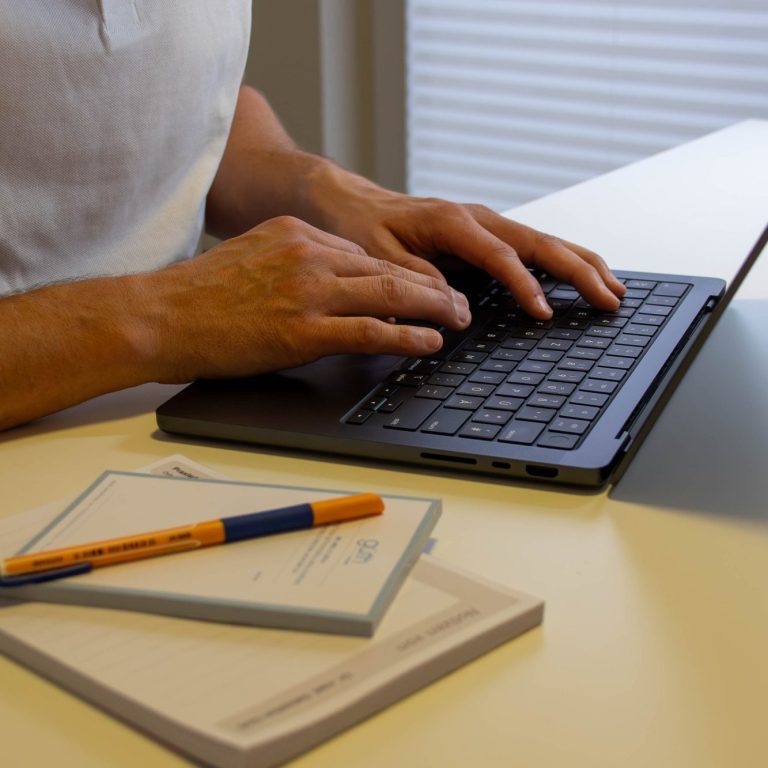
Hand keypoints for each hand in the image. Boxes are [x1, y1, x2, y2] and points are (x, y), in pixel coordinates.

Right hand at [149, 216, 471, 381]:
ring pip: (389, 294)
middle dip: (433, 287)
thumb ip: (297, 263)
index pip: (366, 253)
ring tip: (459, 320)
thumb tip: (336, 285)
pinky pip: (370, 329)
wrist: (161, 315)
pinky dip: (407, 336)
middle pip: (389, 268)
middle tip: (461, 302)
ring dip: (433, 309)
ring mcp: (308, 290)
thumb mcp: (254, 257)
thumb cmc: (202, 294)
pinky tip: (429, 343)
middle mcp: (309, 254)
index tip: (429, 284)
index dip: (405, 271)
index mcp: (299, 234)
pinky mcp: (303, 329)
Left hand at [308, 169, 625, 319]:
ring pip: (545, 242)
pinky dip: (562, 261)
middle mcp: (477, 218)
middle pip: (540, 244)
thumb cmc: (362, 228)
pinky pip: (532, 247)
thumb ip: (417, 283)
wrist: (352, 203)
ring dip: (581, 264)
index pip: (500, 258)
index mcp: (452, 223)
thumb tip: (457, 310)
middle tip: (610, 300)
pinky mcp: (486, 234)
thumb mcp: (379, 258)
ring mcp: (485, 224)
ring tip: (614, 288)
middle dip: (579, 272)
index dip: (525, 286)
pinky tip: (581, 274)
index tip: (543, 315)